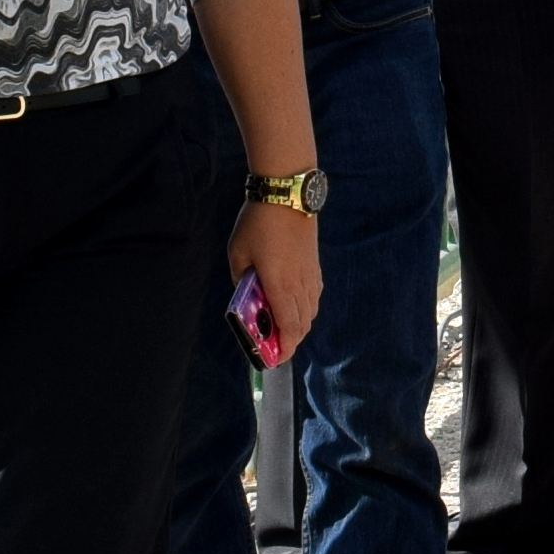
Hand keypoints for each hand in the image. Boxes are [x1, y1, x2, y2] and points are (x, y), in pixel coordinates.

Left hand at [227, 197, 321, 357]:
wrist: (287, 195)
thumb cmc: (257, 223)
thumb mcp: (238, 253)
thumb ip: (242, 280)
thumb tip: (247, 296)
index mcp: (279, 285)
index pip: (288, 327)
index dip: (284, 347)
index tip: (274, 358)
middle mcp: (300, 285)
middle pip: (302, 324)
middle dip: (290, 340)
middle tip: (274, 347)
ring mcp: (311, 275)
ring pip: (310, 312)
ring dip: (298, 325)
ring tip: (282, 328)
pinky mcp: (315, 266)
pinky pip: (314, 297)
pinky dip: (305, 309)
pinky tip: (294, 305)